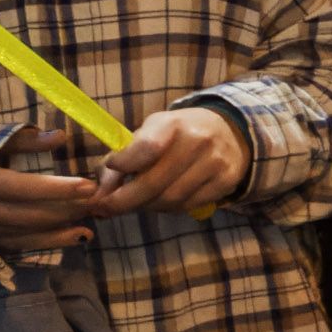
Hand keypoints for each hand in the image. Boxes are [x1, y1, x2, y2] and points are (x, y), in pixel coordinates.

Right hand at [0, 133, 97, 252]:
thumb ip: (21, 140)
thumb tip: (60, 137)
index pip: (21, 187)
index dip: (56, 188)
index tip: (88, 185)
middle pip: (29, 214)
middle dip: (66, 208)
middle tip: (98, 201)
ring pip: (27, 234)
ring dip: (62, 227)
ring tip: (92, 218)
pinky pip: (21, 247)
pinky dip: (51, 243)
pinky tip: (77, 236)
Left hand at [93, 105, 248, 217]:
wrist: (231, 132)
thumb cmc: (180, 132)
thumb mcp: (152, 131)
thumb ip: (124, 156)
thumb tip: (100, 192)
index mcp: (174, 123)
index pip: (146, 147)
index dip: (124, 164)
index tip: (111, 169)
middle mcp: (198, 141)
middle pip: (154, 183)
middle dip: (124, 200)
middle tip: (105, 208)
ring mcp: (215, 163)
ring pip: (170, 199)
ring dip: (146, 206)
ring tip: (136, 202)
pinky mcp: (225, 182)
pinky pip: (188, 205)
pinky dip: (168, 208)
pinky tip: (161, 201)